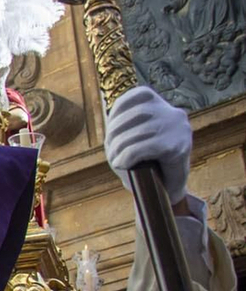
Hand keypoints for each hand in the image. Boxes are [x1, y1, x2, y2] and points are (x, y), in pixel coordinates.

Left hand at [103, 86, 192, 203]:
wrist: (168, 192)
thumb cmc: (146, 165)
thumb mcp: (135, 139)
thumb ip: (125, 124)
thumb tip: (110, 118)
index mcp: (164, 106)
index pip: (134, 98)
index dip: (116, 114)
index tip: (111, 132)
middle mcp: (174, 114)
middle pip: (134, 115)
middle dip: (115, 135)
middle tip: (111, 153)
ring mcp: (179, 130)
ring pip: (136, 133)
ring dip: (118, 149)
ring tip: (115, 161)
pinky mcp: (178, 148)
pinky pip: (142, 148)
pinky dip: (126, 157)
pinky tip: (121, 164)